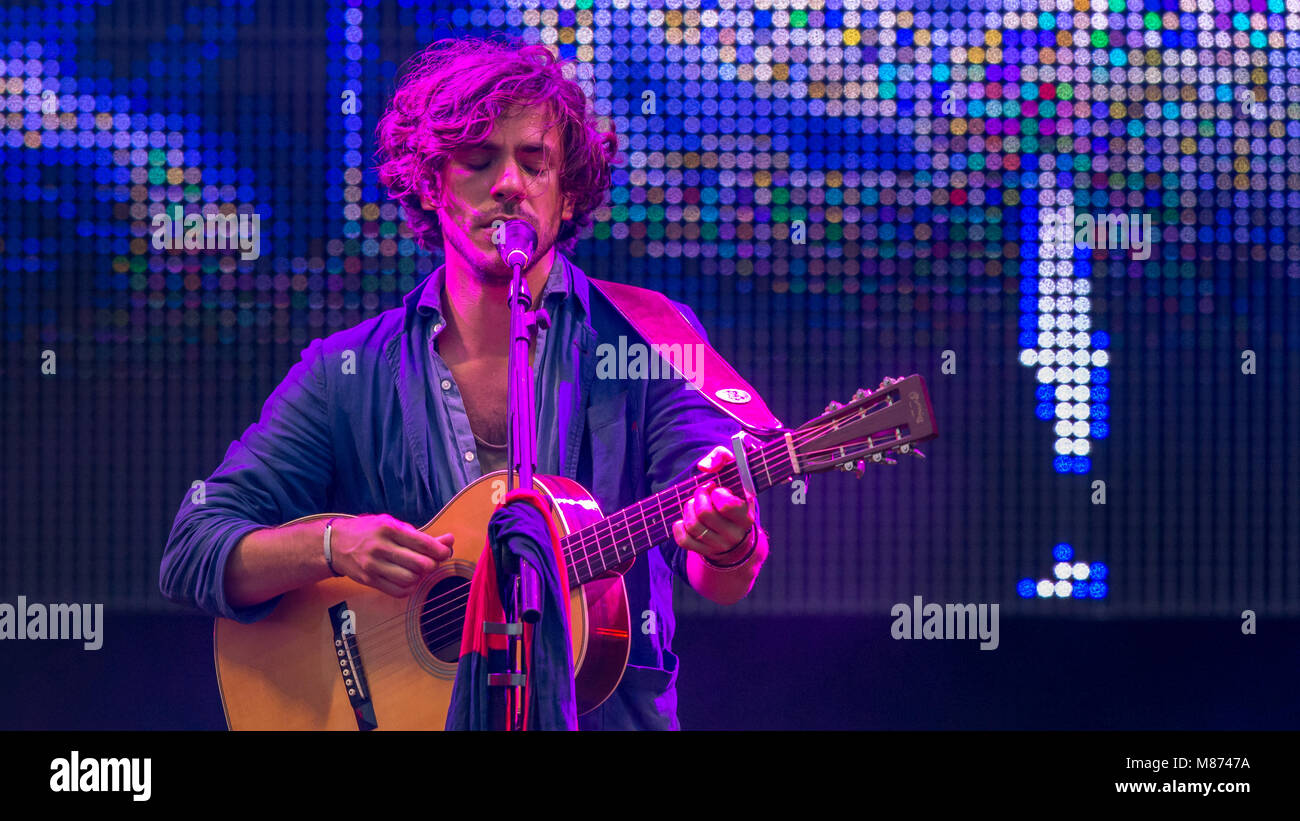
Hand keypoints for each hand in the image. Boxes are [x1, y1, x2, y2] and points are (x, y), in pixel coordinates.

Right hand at [329, 514, 453, 597]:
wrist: (335, 544)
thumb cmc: (368, 531)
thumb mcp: (392, 525)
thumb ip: (420, 535)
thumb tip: (450, 540)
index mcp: (388, 528)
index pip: (423, 543)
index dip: (440, 550)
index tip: (445, 552)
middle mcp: (380, 547)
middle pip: (420, 564)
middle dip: (432, 564)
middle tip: (431, 561)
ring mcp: (373, 566)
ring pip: (410, 579)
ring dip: (420, 577)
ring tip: (417, 570)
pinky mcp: (369, 580)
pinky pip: (398, 591)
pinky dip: (409, 587)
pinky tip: (407, 579)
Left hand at [671, 445, 757, 562]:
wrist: (736, 524)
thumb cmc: (733, 491)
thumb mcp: (734, 470)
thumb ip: (721, 456)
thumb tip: (704, 466)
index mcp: (746, 514)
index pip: (727, 505)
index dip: (716, 493)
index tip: (717, 488)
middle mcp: (735, 533)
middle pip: (705, 514)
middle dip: (699, 497)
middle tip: (702, 492)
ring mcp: (720, 545)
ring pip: (694, 526)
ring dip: (688, 509)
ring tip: (695, 503)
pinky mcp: (705, 551)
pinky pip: (684, 541)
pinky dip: (679, 527)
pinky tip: (684, 519)